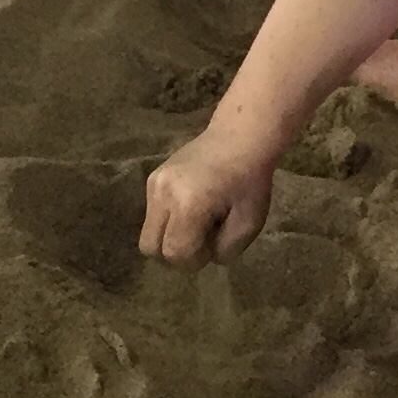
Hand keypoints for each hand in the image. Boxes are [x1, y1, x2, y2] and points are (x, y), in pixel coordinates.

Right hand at [140, 128, 279, 267]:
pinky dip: (169, 221)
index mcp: (188, 205)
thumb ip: (224, 251)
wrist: (239, 138)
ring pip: (148, 233)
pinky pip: (152, 215)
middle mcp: (163, 194)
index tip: (214, 242)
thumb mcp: (249, 224)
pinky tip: (192, 206)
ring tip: (198, 220)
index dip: (194, 259)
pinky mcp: (152, 178)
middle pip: (150, 248)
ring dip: (171, 236)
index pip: (175, 253)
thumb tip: (203, 255)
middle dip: (175, 253)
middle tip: (201, 238)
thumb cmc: (250, 182)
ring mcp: (154, 184)